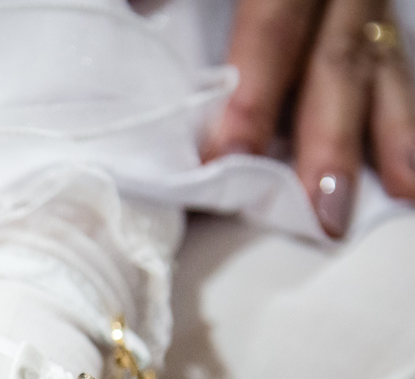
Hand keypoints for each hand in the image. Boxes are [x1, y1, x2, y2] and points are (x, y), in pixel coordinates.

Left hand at [204, 0, 414, 237]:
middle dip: (333, 136)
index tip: (230, 155)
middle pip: (338, 54)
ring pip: (380, 57)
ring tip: (401, 189)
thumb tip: (140, 9)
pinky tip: (408, 159)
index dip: (256, 93)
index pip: (275, 25)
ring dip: (390, 128)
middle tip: (324, 209)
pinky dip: (401, 104)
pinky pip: (394, 52)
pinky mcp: (372, 0)